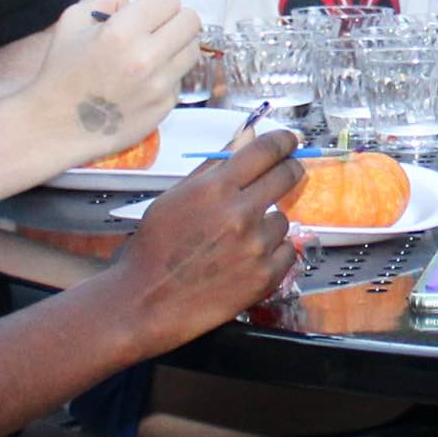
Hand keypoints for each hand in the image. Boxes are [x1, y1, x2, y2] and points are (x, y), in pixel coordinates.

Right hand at [28, 0, 202, 156]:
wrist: (56, 125)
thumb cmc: (61, 72)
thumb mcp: (72, 22)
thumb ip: (107, 0)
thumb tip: (133, 0)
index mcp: (122, 32)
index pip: (169, 0)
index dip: (158, 4)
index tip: (148, 13)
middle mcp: (146, 58)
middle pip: (191, 22)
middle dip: (174, 20)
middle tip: (158, 29)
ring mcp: (159, 85)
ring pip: (192, 50)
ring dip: (177, 47)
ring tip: (154, 53)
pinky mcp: (165, 106)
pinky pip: (180, 79)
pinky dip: (168, 75)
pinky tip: (145, 80)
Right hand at [114, 126, 303, 351]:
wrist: (146, 300)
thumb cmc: (155, 247)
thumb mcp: (176, 197)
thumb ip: (214, 167)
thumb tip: (247, 136)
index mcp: (216, 189)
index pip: (266, 150)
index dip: (283, 141)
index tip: (290, 140)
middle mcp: (241, 213)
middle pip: (287, 176)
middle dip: (289, 170)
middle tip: (285, 173)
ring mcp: (256, 246)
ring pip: (283, 219)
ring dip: (268, 224)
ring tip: (239, 239)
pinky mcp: (266, 276)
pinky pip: (287, 252)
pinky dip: (273, 254)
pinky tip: (247, 260)